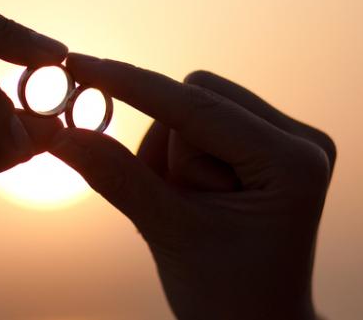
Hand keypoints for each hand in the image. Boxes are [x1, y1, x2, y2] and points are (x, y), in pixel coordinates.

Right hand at [50, 54, 335, 318]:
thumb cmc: (224, 296)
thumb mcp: (168, 234)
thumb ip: (117, 176)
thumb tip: (60, 132)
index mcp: (292, 163)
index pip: (196, 108)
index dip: (132, 85)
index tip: (80, 66)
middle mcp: (302, 140)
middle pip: (197, 98)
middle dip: (166, 147)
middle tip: (174, 205)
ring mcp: (292, 140)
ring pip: (195, 107)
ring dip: (171, 156)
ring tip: (186, 211)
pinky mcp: (273, 145)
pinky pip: (206, 121)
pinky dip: (182, 156)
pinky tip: (195, 198)